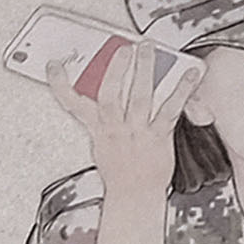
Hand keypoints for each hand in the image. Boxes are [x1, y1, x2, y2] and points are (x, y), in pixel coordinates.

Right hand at [50, 45, 182, 210]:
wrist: (134, 197)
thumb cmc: (121, 173)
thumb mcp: (101, 144)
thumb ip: (100, 120)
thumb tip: (97, 101)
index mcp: (98, 128)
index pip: (72, 102)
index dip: (60, 84)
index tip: (54, 66)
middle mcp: (116, 127)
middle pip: (111, 92)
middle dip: (115, 67)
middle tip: (121, 46)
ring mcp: (137, 132)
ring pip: (139, 96)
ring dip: (144, 71)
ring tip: (148, 50)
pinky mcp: (158, 137)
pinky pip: (170, 110)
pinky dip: (181, 91)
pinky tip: (189, 76)